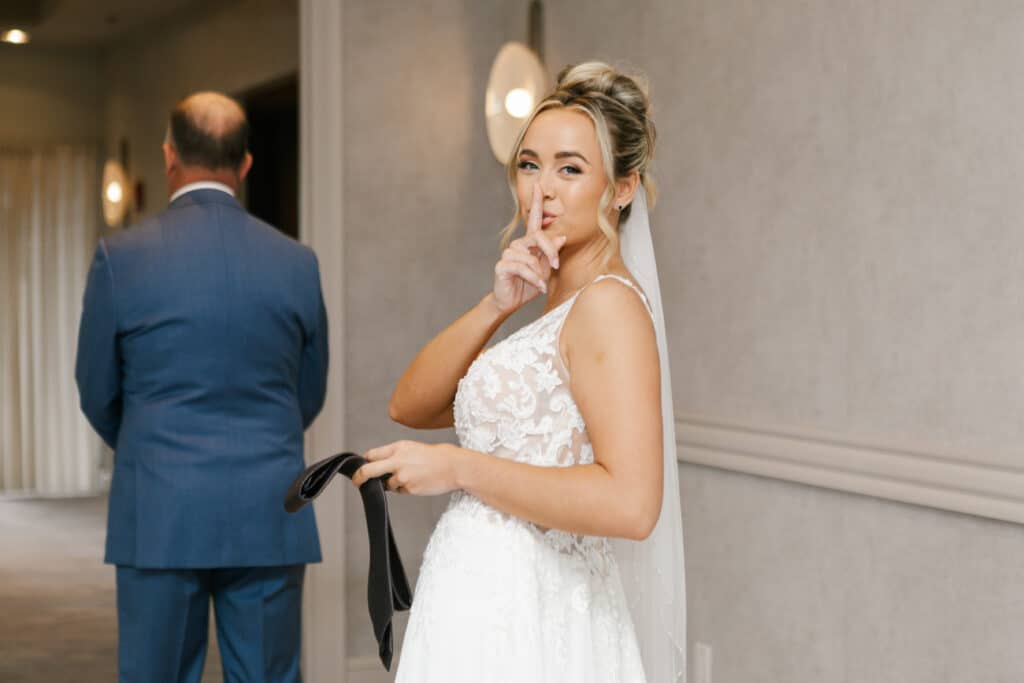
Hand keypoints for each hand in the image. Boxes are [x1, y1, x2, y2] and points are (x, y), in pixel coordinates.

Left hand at [351, 441, 460, 495]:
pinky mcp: (409, 488)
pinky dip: (407, 488)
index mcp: (398, 447)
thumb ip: (395, 455)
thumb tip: (380, 466)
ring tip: (413, 476)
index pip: (371, 455)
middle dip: (359, 478)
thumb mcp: (413, 448)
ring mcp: (402, 476)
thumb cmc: (437, 456)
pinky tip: (419, 482)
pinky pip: (401, 491)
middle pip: (368, 471)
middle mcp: (397, 461)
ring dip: (394, 484)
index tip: (361, 468)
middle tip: (357, 482)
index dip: (364, 462)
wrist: (455, 466)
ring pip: (387, 484)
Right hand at [492, 184, 566, 313]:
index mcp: (529, 243)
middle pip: (537, 237)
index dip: (536, 202)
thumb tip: (561, 236)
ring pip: (530, 257)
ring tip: (541, 283)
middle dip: (550, 251)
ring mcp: (508, 254)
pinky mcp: (502, 265)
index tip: (538, 185)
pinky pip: (522, 268)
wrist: (511, 301)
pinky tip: (538, 286)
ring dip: (539, 272)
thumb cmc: (529, 284)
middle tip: (556, 265)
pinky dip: (533, 278)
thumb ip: (552, 253)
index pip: (534, 219)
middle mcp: (518, 244)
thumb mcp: (546, 268)